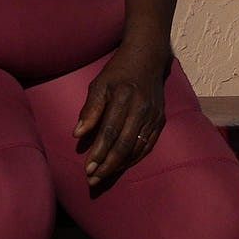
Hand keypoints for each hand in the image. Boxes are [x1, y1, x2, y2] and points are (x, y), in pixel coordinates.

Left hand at [75, 49, 168, 187]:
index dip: (98, 152)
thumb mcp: (99, 83)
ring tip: (104, 177)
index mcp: (124, 98)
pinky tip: (122, 166)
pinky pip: (148, 145)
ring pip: (137, 148)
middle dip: (107, 165)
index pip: (109, 131)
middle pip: (124, 144)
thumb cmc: (118, 71)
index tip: (87, 168)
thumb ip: (90, 109)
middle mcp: (141, 108)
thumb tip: (78, 135)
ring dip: (120, 166)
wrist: (148, 58)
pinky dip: (135, 158)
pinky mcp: (160, 120)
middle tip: (93, 180)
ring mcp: (153, 115)